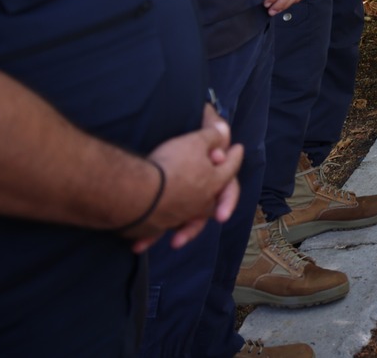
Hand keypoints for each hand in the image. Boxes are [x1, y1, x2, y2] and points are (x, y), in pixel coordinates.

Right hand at [132, 104, 243, 251]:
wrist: (138, 190)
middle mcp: (200, 203)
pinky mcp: (155, 226)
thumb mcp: (195, 142)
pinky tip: (140, 246)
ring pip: (186, 222)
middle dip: (222, 204)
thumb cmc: (171, 165)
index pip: (230, 168)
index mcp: (214, 182)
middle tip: (223, 214)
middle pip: (213, 203)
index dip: (235, 156)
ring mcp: (178, 216)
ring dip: (185, 230)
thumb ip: (211, 136)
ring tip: (177, 241)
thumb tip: (223, 130)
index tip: (238, 150)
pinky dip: (149, 238)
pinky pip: (155, 233)